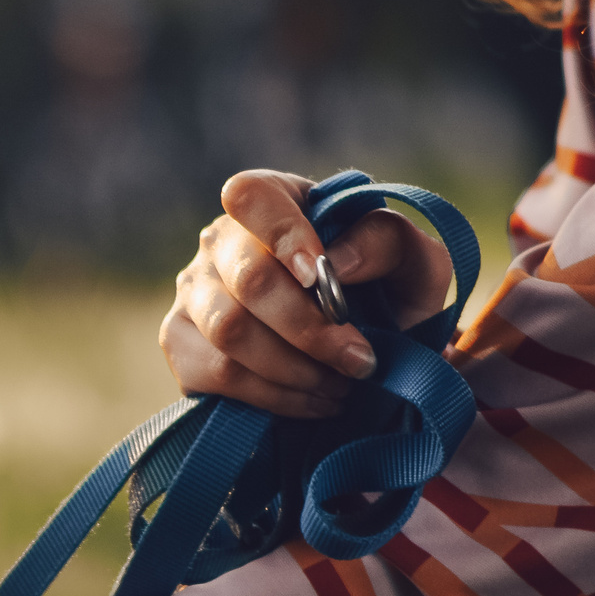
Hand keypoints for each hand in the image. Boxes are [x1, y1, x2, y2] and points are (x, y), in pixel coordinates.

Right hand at [160, 170, 456, 418]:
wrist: (362, 358)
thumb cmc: (388, 297)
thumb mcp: (413, 262)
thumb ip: (388, 242)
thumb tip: (336, 264)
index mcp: (275, 201)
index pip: (252, 196)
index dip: (284, 235)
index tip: (323, 277)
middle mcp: (220, 242)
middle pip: (249, 279)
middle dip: (309, 328)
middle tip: (358, 360)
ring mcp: (193, 294)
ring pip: (230, 331)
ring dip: (295, 367)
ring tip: (339, 385)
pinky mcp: (181, 346)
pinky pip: (218, 374)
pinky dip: (275, 395)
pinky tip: (312, 399)